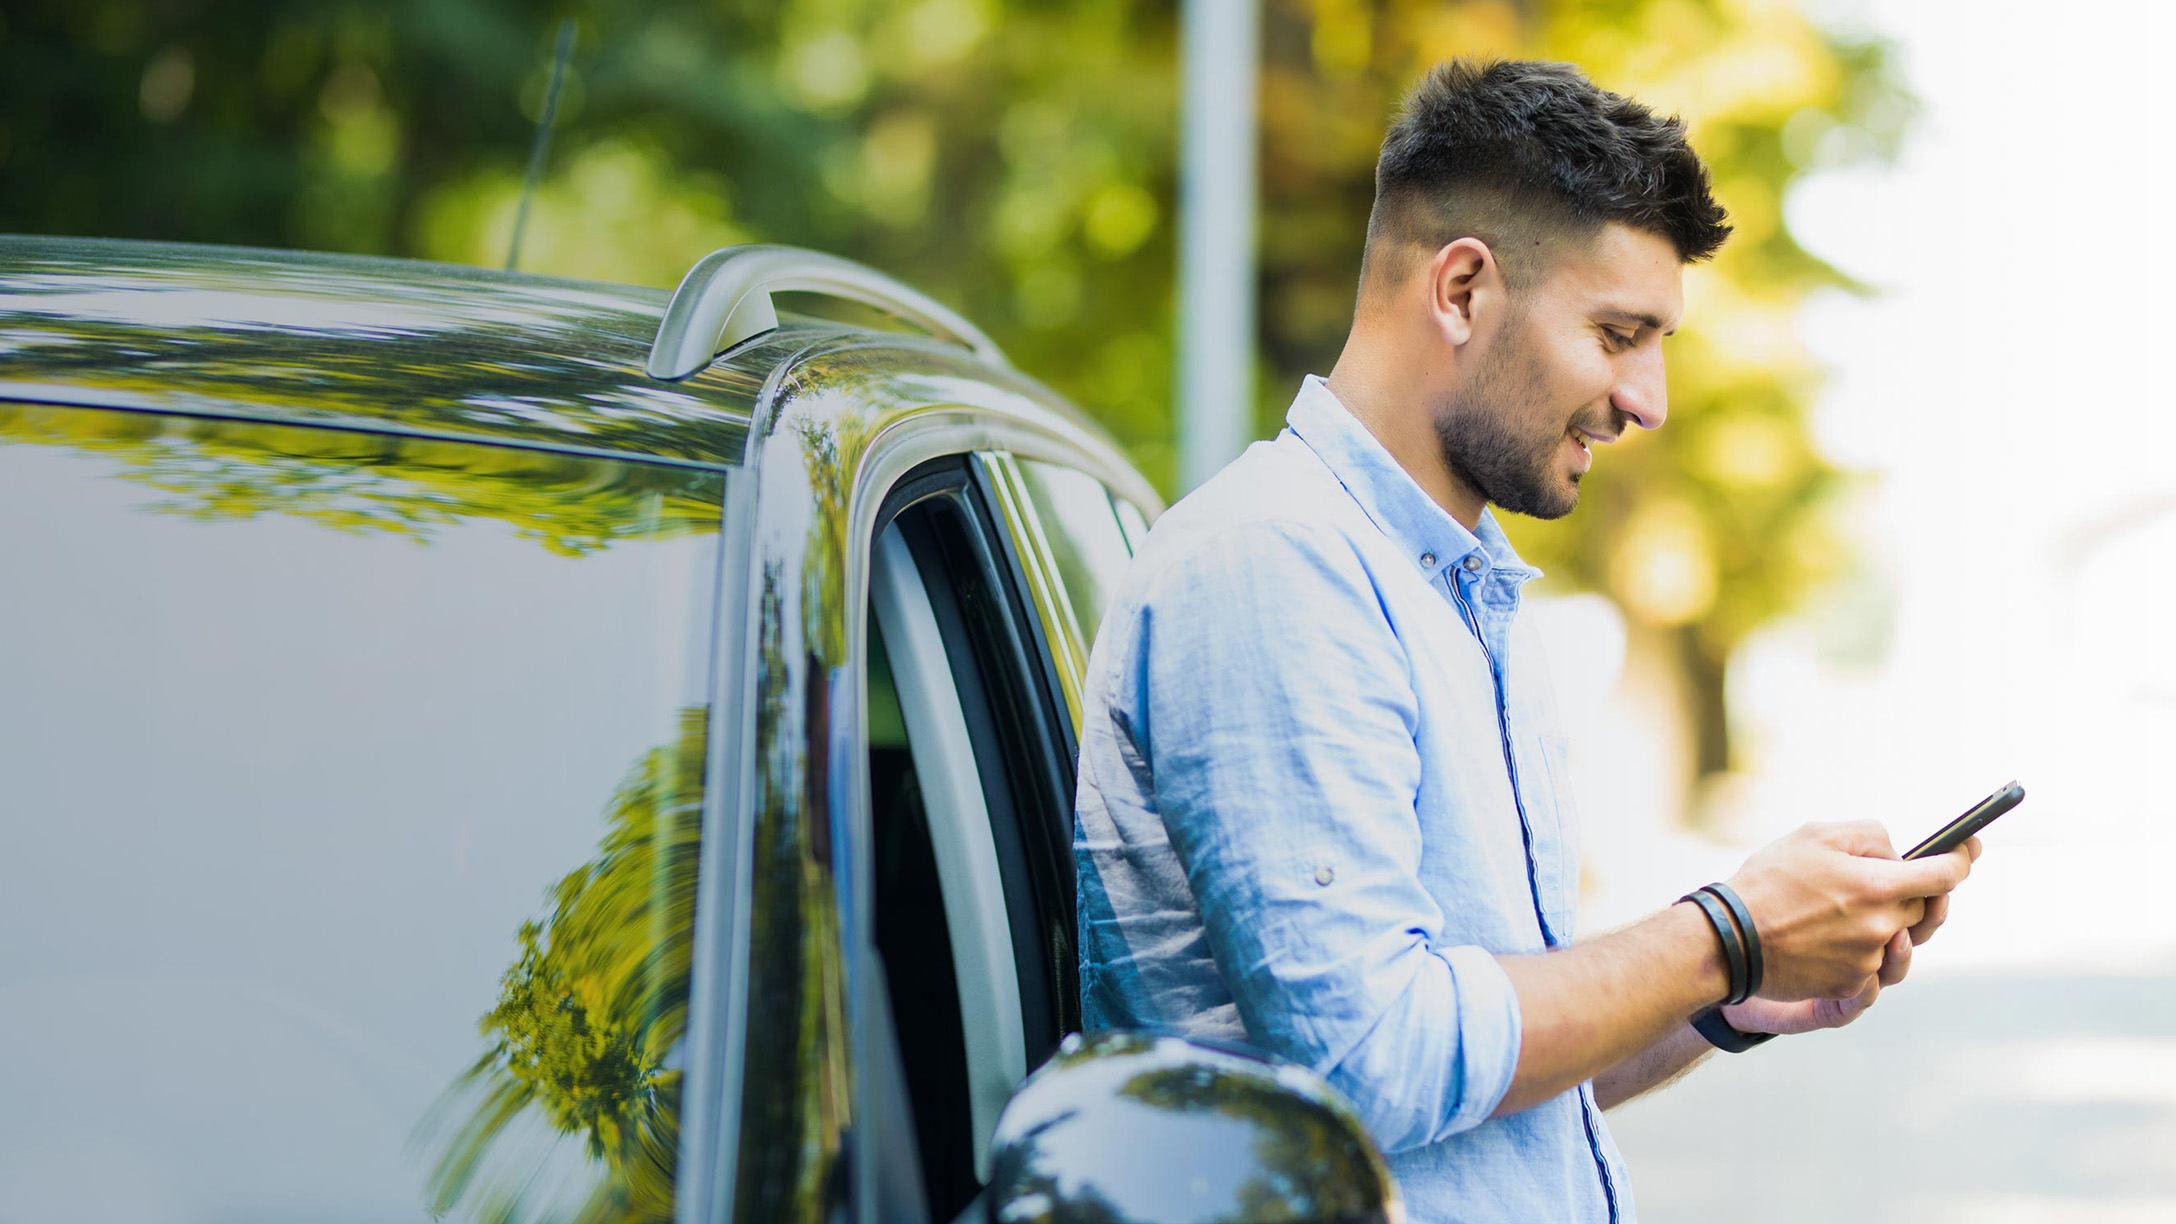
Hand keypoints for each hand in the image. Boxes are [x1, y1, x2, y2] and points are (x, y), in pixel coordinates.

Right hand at [1721, 821, 1974, 1003]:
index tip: (1970, 848)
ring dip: (1880, 921)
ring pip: (1896, 938)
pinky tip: (1823, 935)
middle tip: (1884, 879)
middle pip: (1923, 908)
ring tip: (1841, 909)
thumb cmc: (1769, 881)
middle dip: (1911, 891)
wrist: (1729, 940)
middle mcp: (1883, 928)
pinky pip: (1871, 965)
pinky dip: (1856, 948)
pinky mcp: (1850, 987)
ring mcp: (1869, 962)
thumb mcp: (1816, 835)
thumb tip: (1899, 855)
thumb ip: (1871, 836)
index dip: (1962, 858)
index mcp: (1879, 886)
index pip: (1945, 874)